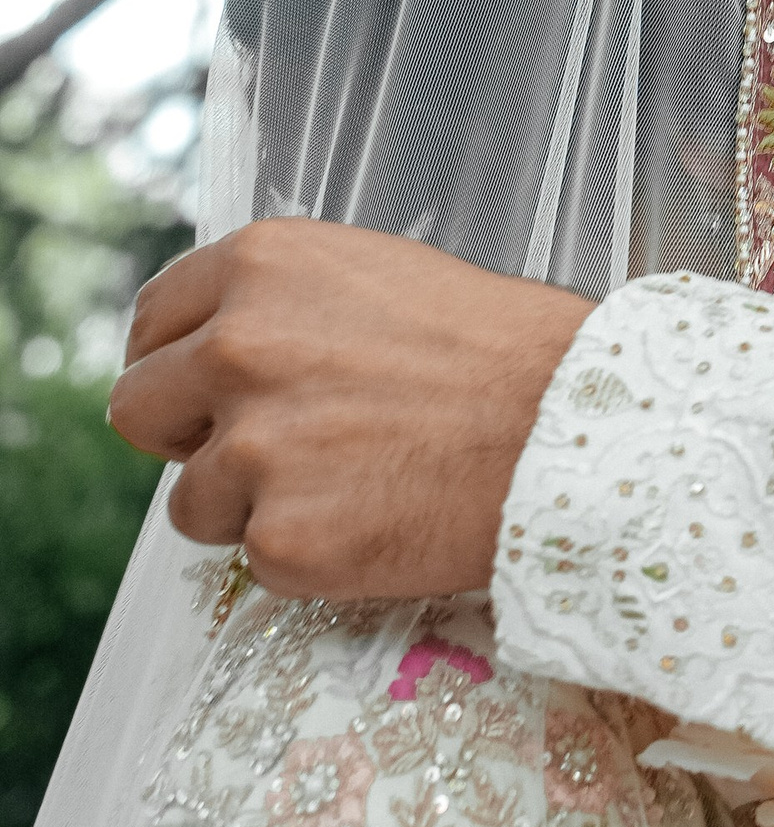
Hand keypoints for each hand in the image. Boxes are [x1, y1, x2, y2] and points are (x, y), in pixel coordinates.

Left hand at [112, 221, 592, 598]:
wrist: (582, 432)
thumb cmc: (506, 352)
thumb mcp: (383, 277)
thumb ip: (288, 306)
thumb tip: (218, 352)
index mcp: (264, 266)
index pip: (153, 320)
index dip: (181, 360)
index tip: (207, 389)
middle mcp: (238, 348)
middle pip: (138, 409)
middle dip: (192, 434)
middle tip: (271, 446)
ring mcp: (255, 450)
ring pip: (194, 502)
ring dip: (255, 504)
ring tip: (356, 485)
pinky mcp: (282, 541)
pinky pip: (259, 560)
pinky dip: (310, 555)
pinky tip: (381, 521)